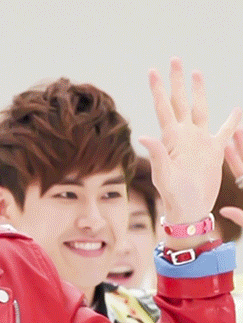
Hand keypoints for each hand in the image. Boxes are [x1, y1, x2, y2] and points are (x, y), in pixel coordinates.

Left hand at [140, 58, 240, 234]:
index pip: (164, 108)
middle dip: (177, 81)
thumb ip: (157, 155)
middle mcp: (185, 136)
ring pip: (200, 109)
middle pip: (181, 102)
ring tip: (197, 72)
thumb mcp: (164, 175)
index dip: (158, 89)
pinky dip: (231, 121)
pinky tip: (235, 110)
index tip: (151, 71)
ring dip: (198, 91)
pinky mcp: (214, 151)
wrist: (190, 209)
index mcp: (172, 139)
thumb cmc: (174, 196)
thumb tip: (143, 135)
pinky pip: (225, 131)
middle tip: (174, 59)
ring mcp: (200, 142)